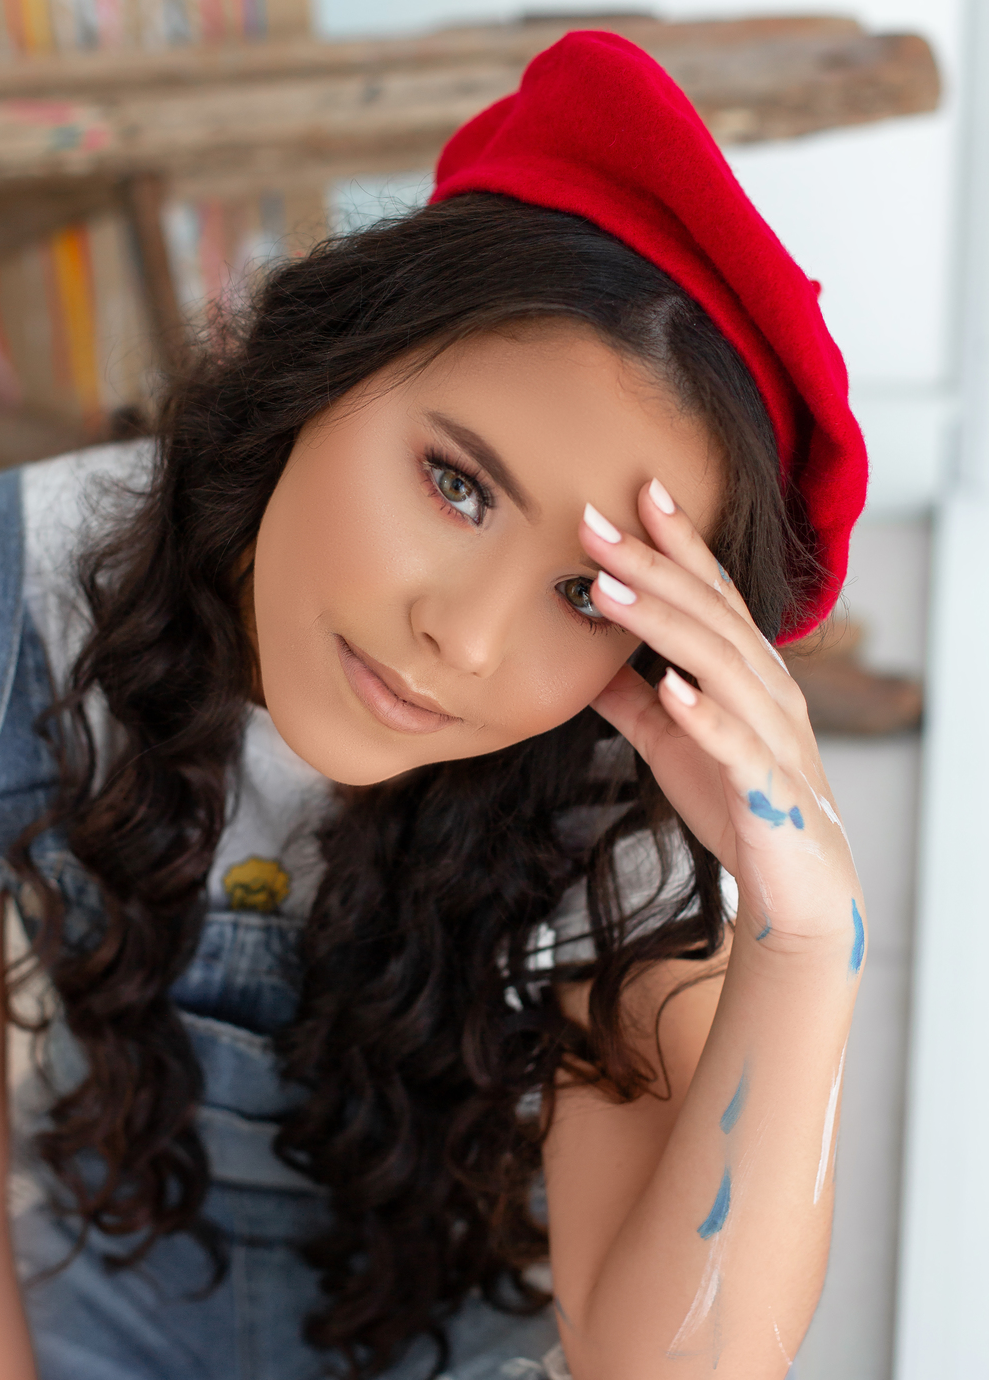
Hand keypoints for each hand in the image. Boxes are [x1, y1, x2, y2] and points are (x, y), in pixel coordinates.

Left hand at [582, 480, 863, 958]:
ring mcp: (775, 737)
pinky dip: (706, 715)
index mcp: (749, 673)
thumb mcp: (671, 743)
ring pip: (722, 666)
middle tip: (594, 524)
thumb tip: (580, 662)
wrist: (798, 889)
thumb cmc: (737, 806)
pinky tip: (672, 688)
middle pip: (710, 614)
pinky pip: (738, 745)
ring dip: (666, 625)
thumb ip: (633, 700)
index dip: (679, 542)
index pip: (714, 593)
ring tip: (610, 590)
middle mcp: (770, 691)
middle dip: (653, 565)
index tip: (639, 490)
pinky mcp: (771, 791)